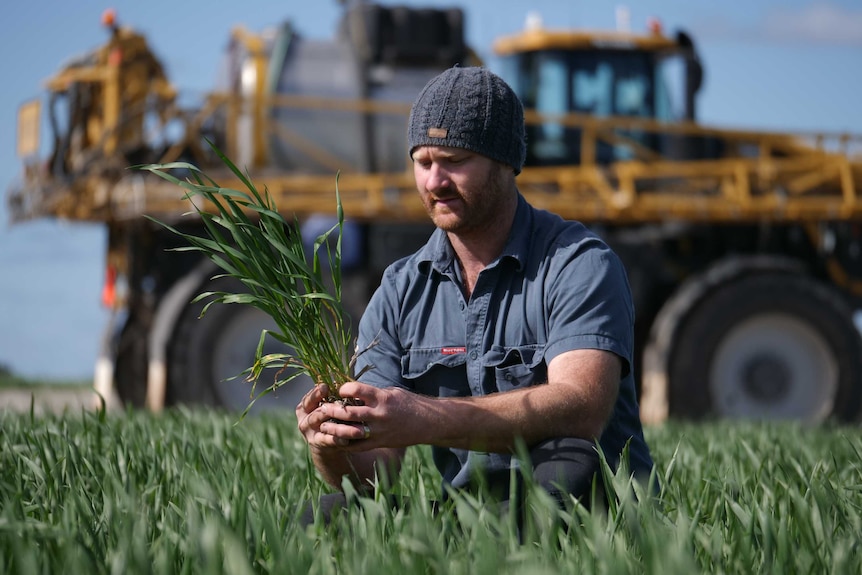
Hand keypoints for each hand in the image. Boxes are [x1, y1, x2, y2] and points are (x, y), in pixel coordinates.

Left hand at [295, 381, 415, 450]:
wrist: (427, 422)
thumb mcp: (391, 392)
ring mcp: (379, 430)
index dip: (343, 389)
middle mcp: (379, 414)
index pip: (356, 390)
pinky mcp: (380, 442)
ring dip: (335, 428)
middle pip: (348, 412)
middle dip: (332, 410)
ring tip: (324, 426)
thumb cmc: (408, 403)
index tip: (338, 390)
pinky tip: (336, 440)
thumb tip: (352, 391)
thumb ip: (372, 393)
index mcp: (382, 397)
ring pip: (350, 431)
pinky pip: (358, 445)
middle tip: (322, 408)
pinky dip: (345, 443)